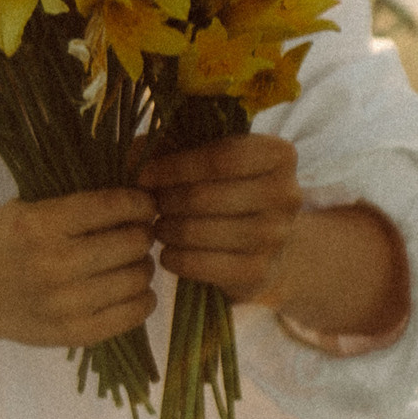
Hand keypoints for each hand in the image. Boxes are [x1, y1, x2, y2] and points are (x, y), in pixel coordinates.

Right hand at [0, 188, 159, 352]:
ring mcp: (66, 304)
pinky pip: (131, 315)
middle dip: (143, 233)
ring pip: (137, 279)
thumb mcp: (27, 209)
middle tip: (139, 232)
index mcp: (41, 225)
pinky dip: (143, 299)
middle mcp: (55, 265)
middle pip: (132, 243)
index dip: (140, 202)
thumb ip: (75, 203)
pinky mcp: (74, 333)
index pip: (112, 207)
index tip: (146, 203)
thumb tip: (135, 197)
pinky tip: (135, 289)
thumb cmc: (0, 242)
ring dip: (143, 265)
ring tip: (133, 261)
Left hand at [137, 135, 303, 304]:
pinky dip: (174, 257)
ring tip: (158, 226)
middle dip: (165, 200)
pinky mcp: (259, 271)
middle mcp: (287, 194)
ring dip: (166, 229)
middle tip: (147, 205)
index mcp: (279, 155)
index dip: (174, 166)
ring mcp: (277, 236)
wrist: (264, 247)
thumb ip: (168, 147)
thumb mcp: (204, 158)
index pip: (221, 157)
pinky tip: (168, 252)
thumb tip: (130, 157)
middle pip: (204, 196)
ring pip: (197, 230)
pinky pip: (200, 264)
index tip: (143, 175)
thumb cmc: (225, 189)